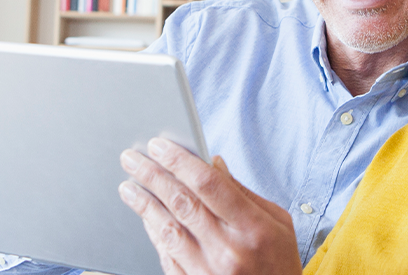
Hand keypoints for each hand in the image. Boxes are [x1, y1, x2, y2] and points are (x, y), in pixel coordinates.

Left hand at [118, 138, 301, 274]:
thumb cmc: (279, 264)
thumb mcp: (279, 224)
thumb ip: (244, 193)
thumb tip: (214, 164)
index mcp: (253, 228)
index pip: (209, 184)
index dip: (180, 161)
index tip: (160, 146)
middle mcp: (229, 250)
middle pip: (182, 202)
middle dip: (152, 175)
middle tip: (132, 158)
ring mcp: (208, 270)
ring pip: (167, 228)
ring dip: (144, 204)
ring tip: (129, 186)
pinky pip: (166, 254)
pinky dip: (153, 232)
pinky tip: (145, 217)